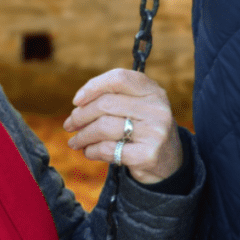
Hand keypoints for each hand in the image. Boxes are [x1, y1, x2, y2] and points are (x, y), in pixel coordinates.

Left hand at [63, 68, 183, 184]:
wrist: (170, 161)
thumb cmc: (144, 128)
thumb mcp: (139, 106)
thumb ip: (115, 97)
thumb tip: (78, 103)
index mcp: (153, 90)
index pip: (118, 78)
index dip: (93, 86)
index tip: (76, 100)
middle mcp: (157, 108)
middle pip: (105, 104)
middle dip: (81, 115)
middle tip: (69, 124)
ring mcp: (154, 132)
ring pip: (104, 127)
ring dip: (83, 135)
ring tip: (75, 141)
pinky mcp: (148, 155)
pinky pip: (108, 149)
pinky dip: (92, 151)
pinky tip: (88, 152)